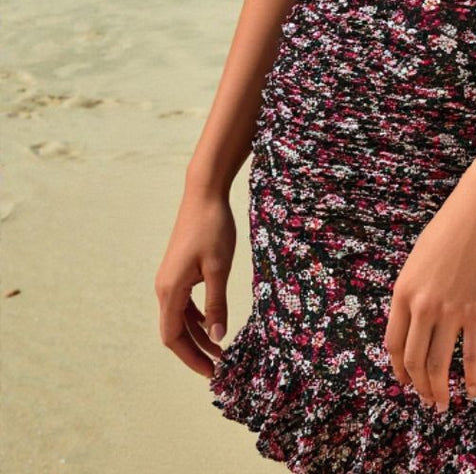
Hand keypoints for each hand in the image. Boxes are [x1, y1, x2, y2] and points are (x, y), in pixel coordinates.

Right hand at [154, 186, 236, 377]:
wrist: (204, 194)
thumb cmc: (213, 228)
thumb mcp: (219, 268)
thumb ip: (217, 303)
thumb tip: (217, 337)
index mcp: (170, 290)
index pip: (173, 337)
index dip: (191, 358)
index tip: (211, 373)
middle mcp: (164, 288)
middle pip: (174, 331)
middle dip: (195, 351)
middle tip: (219, 368)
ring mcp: (170, 279)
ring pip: (180, 318)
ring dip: (197, 335)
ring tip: (220, 349)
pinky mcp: (178, 271)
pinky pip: (184, 303)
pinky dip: (196, 317)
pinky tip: (212, 322)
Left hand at [384, 170, 475, 412]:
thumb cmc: (455, 227)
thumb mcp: (421, 258)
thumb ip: (416, 289)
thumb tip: (417, 318)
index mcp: (403, 291)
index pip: (393, 344)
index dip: (399, 370)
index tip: (406, 384)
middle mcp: (422, 306)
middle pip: (414, 361)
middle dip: (420, 387)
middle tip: (429, 402)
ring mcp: (450, 311)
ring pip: (438, 365)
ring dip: (441, 391)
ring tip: (445, 405)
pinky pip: (471, 357)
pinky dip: (471, 380)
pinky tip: (474, 392)